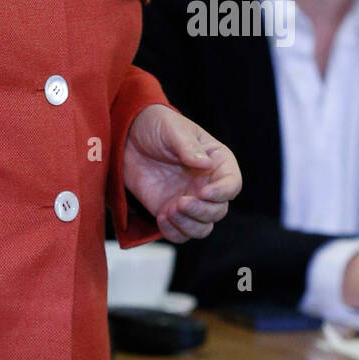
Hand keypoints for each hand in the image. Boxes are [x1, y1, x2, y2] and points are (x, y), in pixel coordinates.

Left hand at [123, 104, 241, 243]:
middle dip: (202, 211)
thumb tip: (206, 164)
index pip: (232, 184)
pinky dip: (174, 232)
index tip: (204, 193)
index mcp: (216, 161)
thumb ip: (188, 146)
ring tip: (169, 211)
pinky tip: (161, 218)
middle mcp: (207, 184)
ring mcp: (190, 200)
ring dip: (189, 225)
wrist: (126, 137)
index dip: (223, 192)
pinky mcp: (171, 211)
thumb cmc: (156, 125)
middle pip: (219, 210)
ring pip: (203, 227)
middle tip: (180, 202)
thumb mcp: (172, 129)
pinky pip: (181, 234)